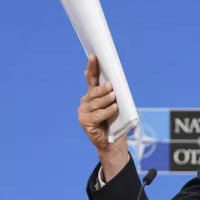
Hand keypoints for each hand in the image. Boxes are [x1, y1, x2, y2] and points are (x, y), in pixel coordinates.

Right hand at [78, 54, 128, 174]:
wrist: (113, 142)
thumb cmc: (115, 123)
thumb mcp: (116, 105)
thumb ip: (112, 94)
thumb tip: (114, 83)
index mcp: (92, 96)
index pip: (91, 79)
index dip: (92, 68)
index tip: (94, 56)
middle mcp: (86, 102)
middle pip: (94, 91)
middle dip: (102, 88)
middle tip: (111, 86)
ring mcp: (83, 112)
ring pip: (96, 103)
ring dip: (106, 100)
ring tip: (113, 98)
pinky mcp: (85, 122)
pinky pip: (97, 114)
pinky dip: (107, 111)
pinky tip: (113, 108)